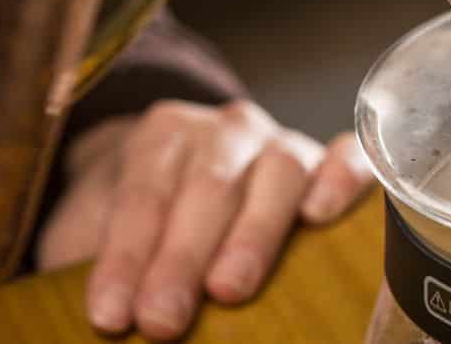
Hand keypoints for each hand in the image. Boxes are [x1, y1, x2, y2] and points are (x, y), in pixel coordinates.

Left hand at [35, 100, 373, 339]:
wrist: (186, 179)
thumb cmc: (146, 220)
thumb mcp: (103, 232)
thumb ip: (107, 261)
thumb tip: (106, 318)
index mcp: (163, 134)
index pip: (143, 195)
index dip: (125, 257)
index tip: (111, 314)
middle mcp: (227, 130)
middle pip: (209, 187)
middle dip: (182, 258)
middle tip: (162, 319)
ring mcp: (282, 142)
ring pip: (277, 175)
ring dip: (251, 236)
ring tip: (229, 290)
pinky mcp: (327, 162)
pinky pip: (347, 156)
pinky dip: (340, 178)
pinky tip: (321, 213)